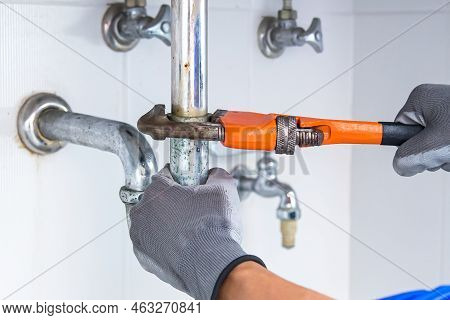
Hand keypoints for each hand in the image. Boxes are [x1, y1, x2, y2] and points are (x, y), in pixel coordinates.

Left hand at [128, 165, 263, 299]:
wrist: (212, 264)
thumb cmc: (213, 228)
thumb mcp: (224, 189)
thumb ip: (217, 175)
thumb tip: (216, 174)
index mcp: (157, 190)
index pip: (165, 176)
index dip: (181, 180)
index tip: (191, 186)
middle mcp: (142, 211)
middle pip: (156, 200)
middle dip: (172, 203)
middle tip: (193, 210)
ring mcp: (140, 236)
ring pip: (152, 222)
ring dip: (165, 223)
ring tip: (189, 230)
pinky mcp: (144, 257)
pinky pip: (152, 244)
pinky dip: (164, 244)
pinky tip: (182, 245)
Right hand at [394, 84, 449, 175]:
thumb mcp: (431, 146)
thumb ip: (405, 158)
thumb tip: (399, 165)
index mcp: (420, 99)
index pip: (396, 129)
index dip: (401, 146)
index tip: (362, 138)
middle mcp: (434, 102)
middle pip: (417, 140)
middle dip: (430, 154)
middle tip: (443, 153)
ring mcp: (448, 111)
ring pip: (435, 144)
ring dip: (444, 155)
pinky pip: (447, 143)